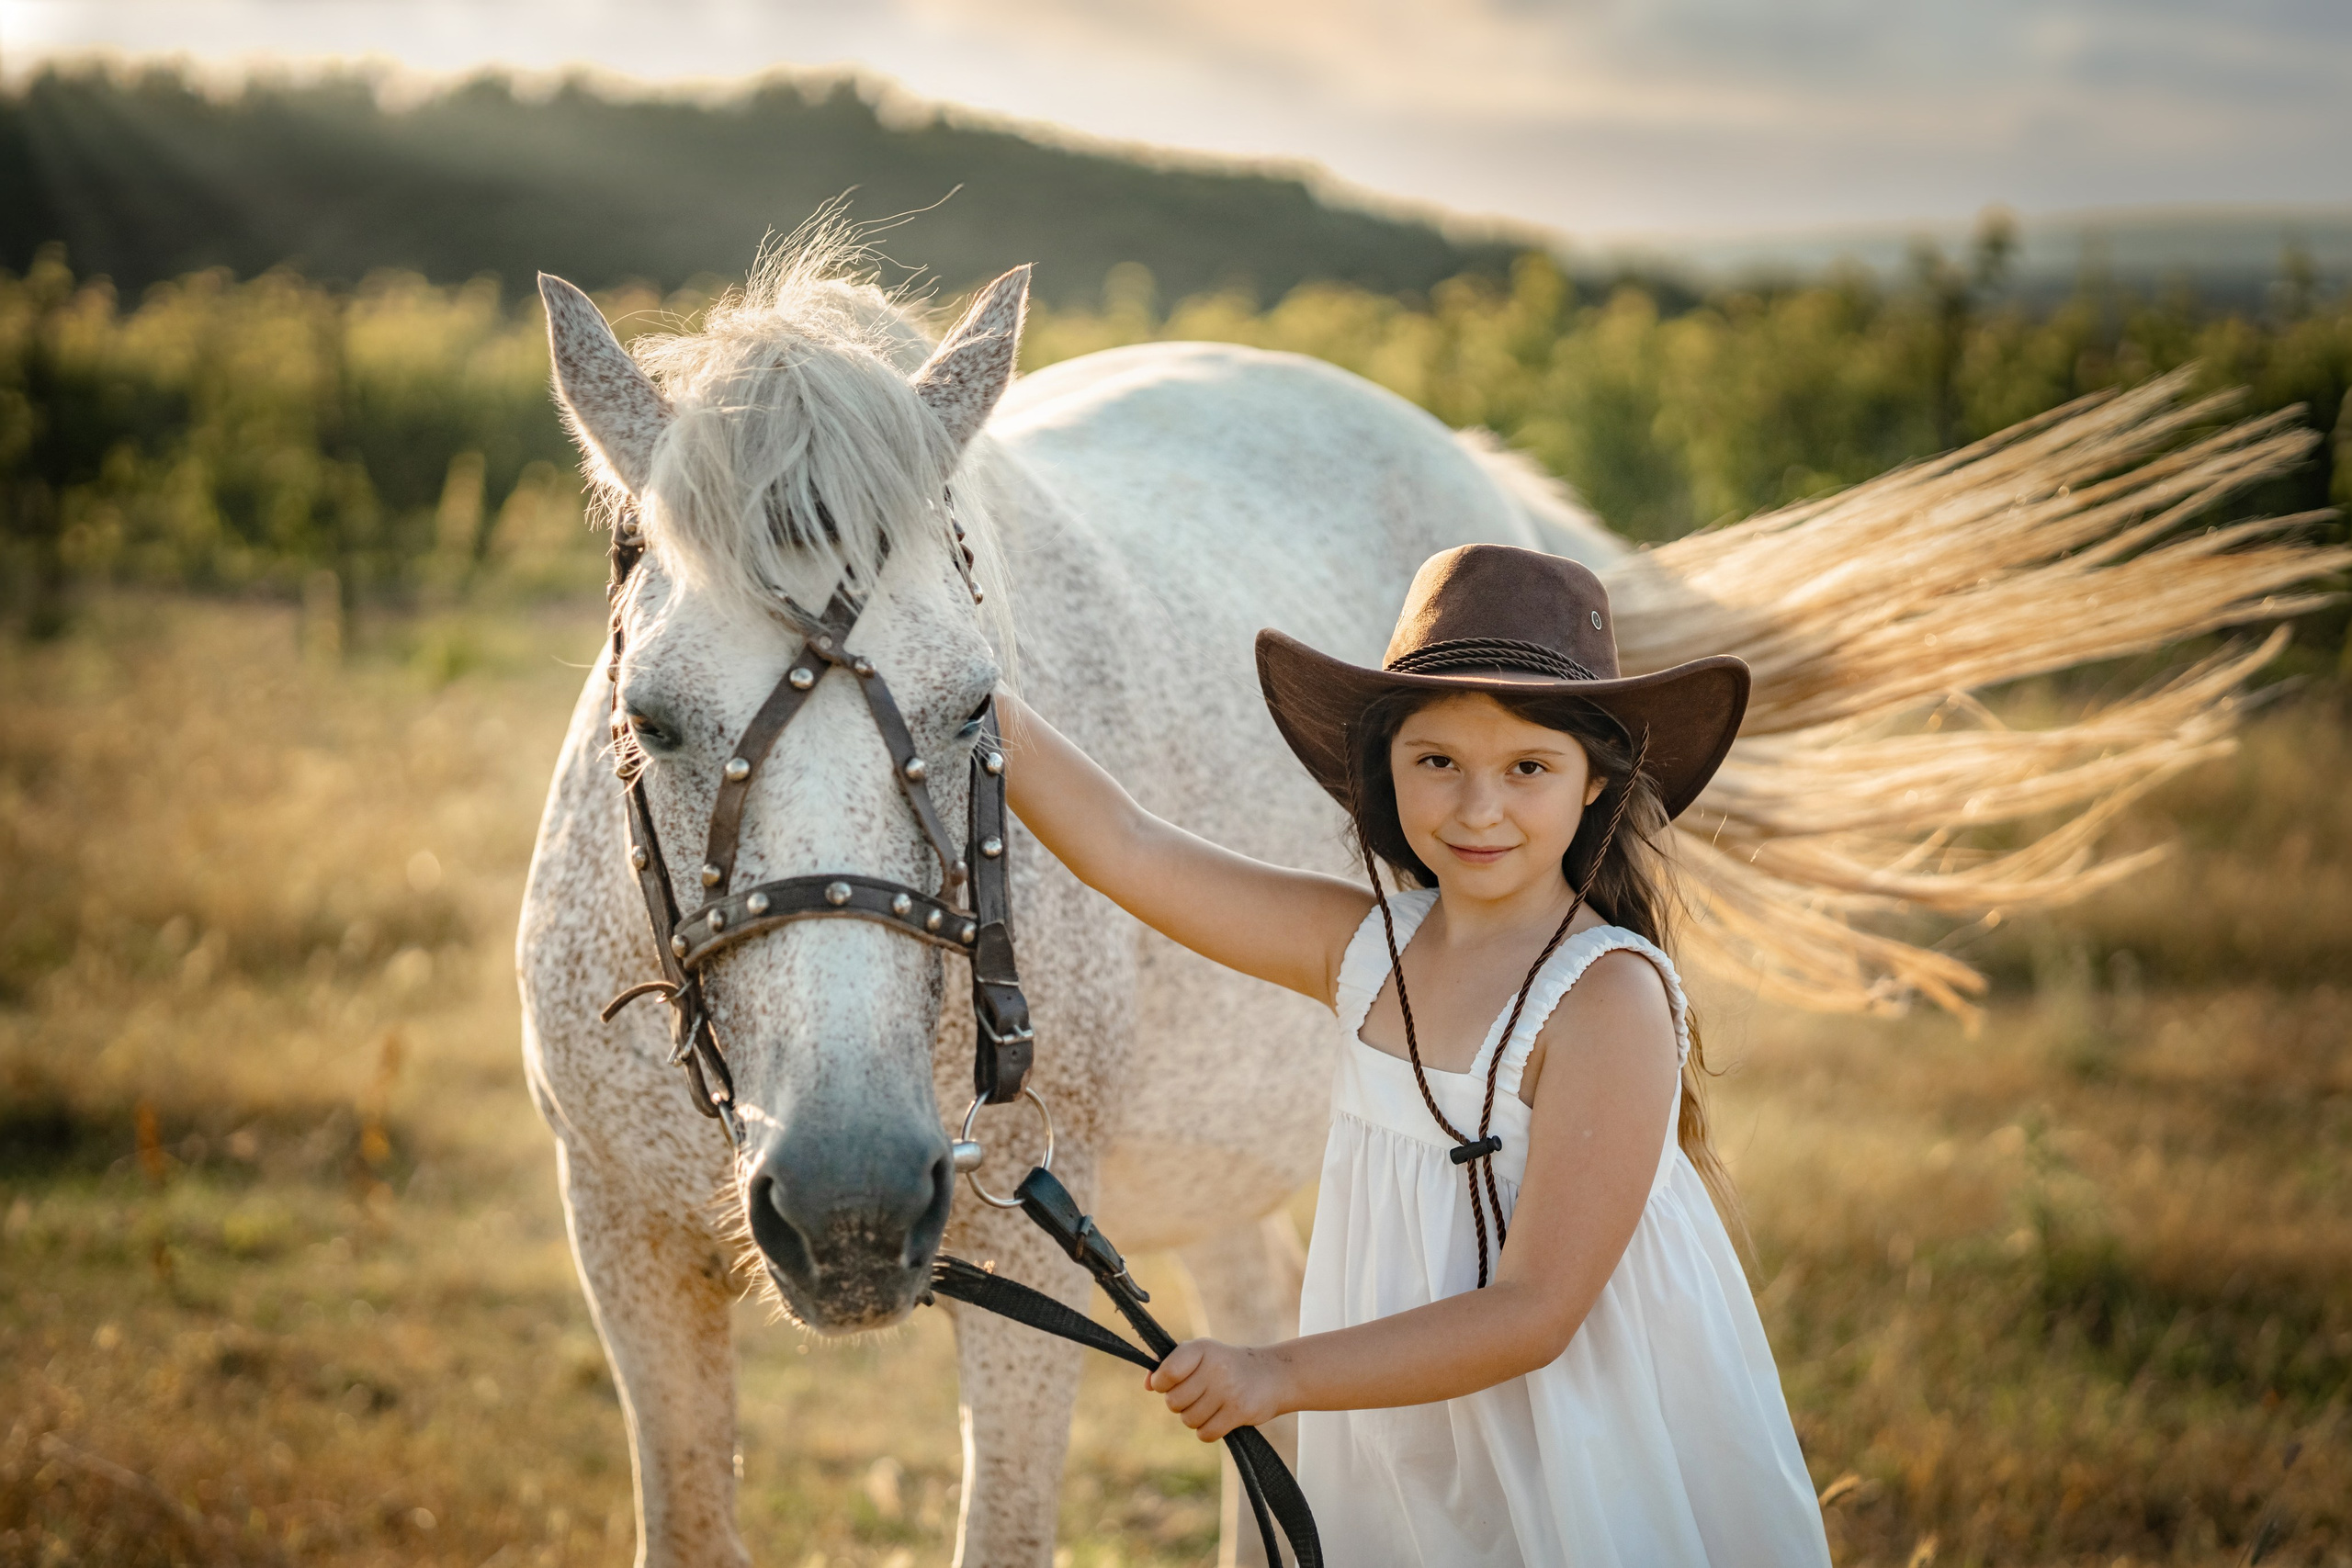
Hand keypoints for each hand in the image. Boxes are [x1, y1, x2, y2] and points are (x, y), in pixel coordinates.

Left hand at [1145, 1338, 1288, 1442]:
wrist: (1271, 1374)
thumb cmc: (1226, 1366)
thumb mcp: (1201, 1355)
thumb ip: (1170, 1365)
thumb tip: (1147, 1385)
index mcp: (1201, 1349)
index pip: (1167, 1373)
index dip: (1161, 1384)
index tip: (1169, 1384)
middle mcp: (1215, 1367)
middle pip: (1174, 1402)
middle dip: (1180, 1404)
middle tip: (1195, 1396)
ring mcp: (1228, 1390)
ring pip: (1188, 1420)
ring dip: (1195, 1418)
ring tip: (1210, 1406)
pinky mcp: (1239, 1411)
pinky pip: (1206, 1433)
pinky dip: (1208, 1431)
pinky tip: (1219, 1418)